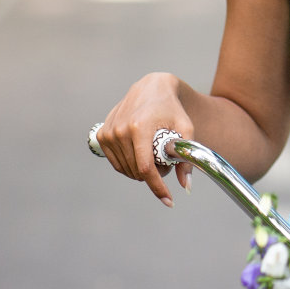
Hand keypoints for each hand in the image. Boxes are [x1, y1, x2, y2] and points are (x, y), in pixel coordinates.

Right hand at [94, 72, 194, 205]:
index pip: (145, 168)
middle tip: (167, 164)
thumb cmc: (172, 108)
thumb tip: (187, 186)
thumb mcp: (185, 129)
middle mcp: (120, 130)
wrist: (152, 87)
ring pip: (125, 169)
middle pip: (136, 171)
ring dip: (140, 171)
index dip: (157, 187)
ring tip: (154, 156)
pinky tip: (140, 154)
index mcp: (139, 127)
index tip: (169, 201)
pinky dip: (129, 165)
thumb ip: (186, 157)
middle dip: (154, 176)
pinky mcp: (102, 134)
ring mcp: (109, 132)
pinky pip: (116, 163)